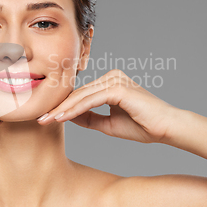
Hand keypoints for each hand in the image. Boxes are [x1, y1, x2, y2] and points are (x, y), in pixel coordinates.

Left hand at [37, 69, 179, 143]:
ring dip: (62, 109)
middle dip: (58, 107)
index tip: (46, 118)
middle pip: (78, 93)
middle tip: (39, 119)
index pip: (81, 94)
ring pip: (81, 96)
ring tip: (46, 120)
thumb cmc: (142, 126)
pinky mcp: (118, 88)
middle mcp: (111, 77)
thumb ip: (88, 118)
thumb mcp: (108, 124)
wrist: (167, 129)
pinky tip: (61, 117)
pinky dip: (75, 109)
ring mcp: (115, 80)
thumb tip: (66, 116)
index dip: (63, 106)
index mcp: (110, 82)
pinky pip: (91, 100)